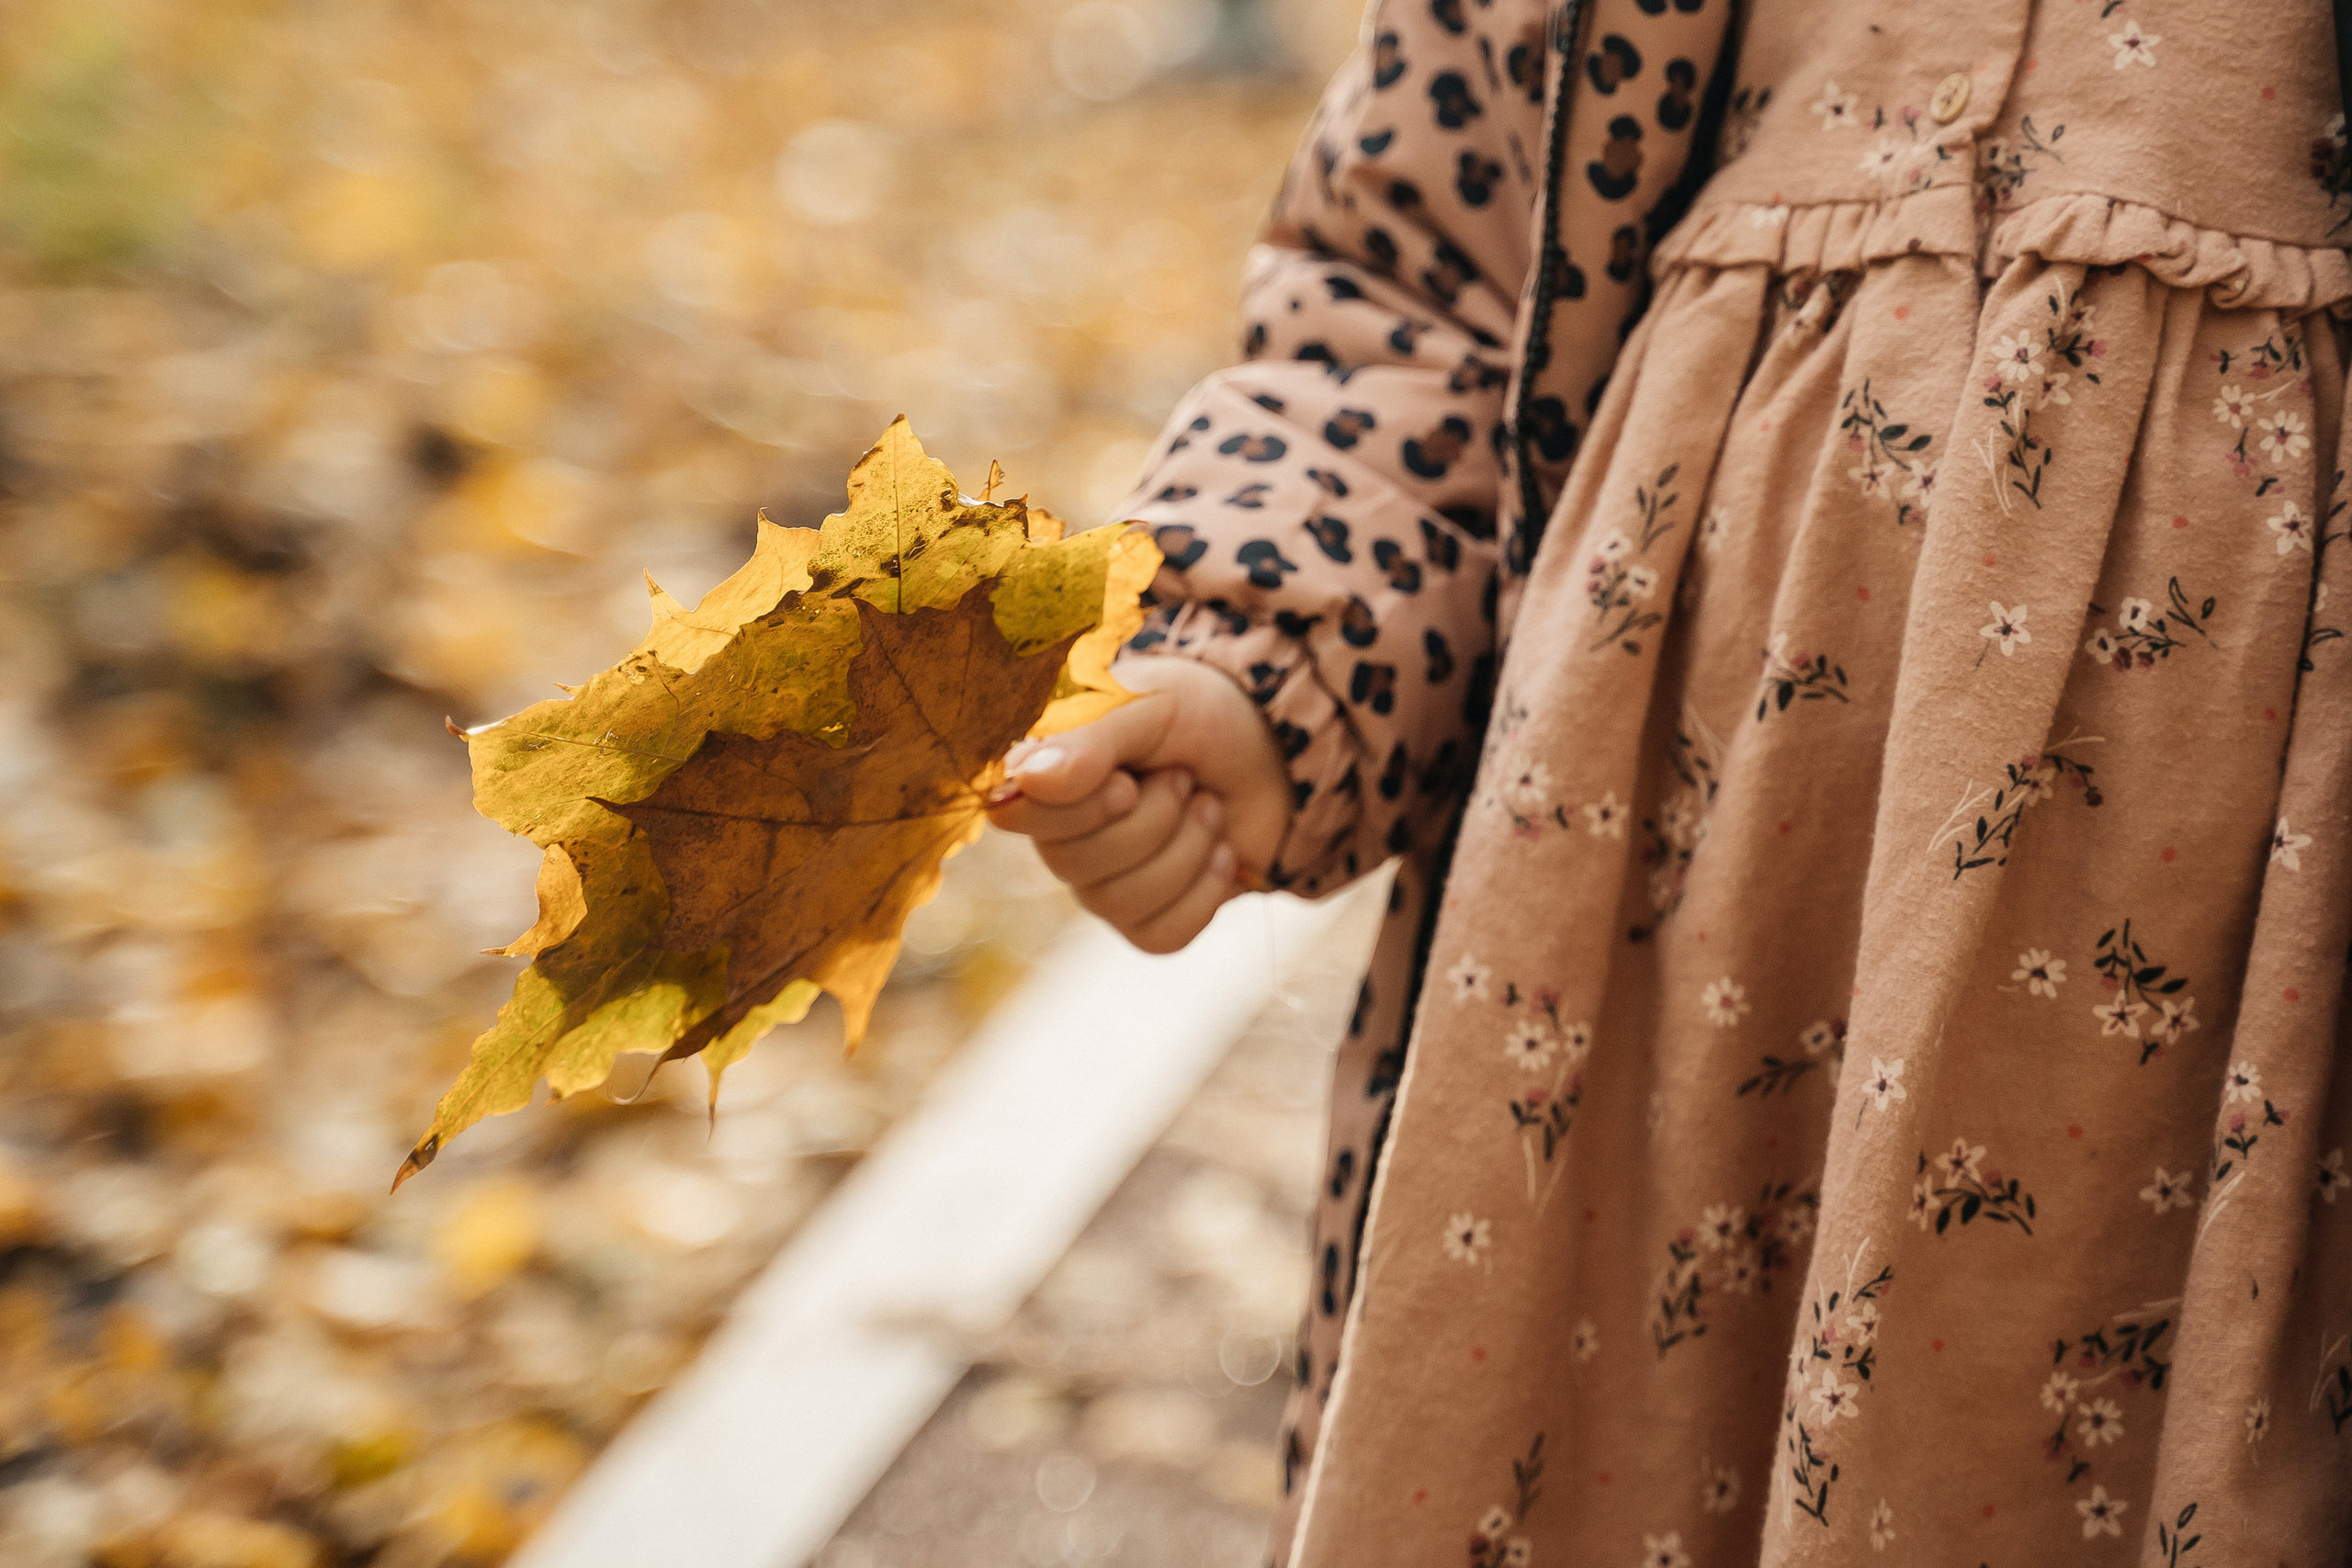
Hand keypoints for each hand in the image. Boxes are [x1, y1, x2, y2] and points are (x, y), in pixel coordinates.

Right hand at [987, 656, 1291, 952]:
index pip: (1018, 814)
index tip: (1128, 781)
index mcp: (1044, 776)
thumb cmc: (1199, 718)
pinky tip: (1220, 853)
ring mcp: (1100, 886)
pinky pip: (1162, 935)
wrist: (1270, 756)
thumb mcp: (1149, 706)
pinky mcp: (1146, 922)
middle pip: (1073, 864)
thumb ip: (1089, 740)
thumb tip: (1028, 778)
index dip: (1081, 806)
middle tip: (1183, 778)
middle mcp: (1060, 837)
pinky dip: (1206, 891)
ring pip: (1120, 902)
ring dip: (1186, 847)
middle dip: (1152, 818)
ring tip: (1207, 807)